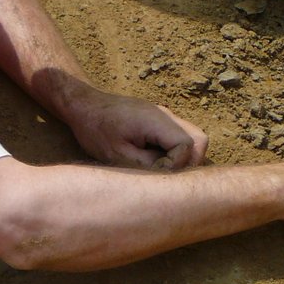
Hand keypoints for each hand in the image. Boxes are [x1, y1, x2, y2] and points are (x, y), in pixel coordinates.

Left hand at [68, 88, 208, 169]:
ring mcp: (164, 117)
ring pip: (192, 139)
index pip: (187, 145)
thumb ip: (147, 166)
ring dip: (182, 158)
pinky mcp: (159, 121)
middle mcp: (166, 116)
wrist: (84, 105)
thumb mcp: (117, 154)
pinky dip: (173, 152)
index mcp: (157, 120)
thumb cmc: (96, 129)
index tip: (155, 173)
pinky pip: (178, 137)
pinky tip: (154, 161)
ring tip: (160, 169)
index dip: (176, 164)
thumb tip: (169, 178)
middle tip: (167, 176)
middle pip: (199, 140)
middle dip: (188, 162)